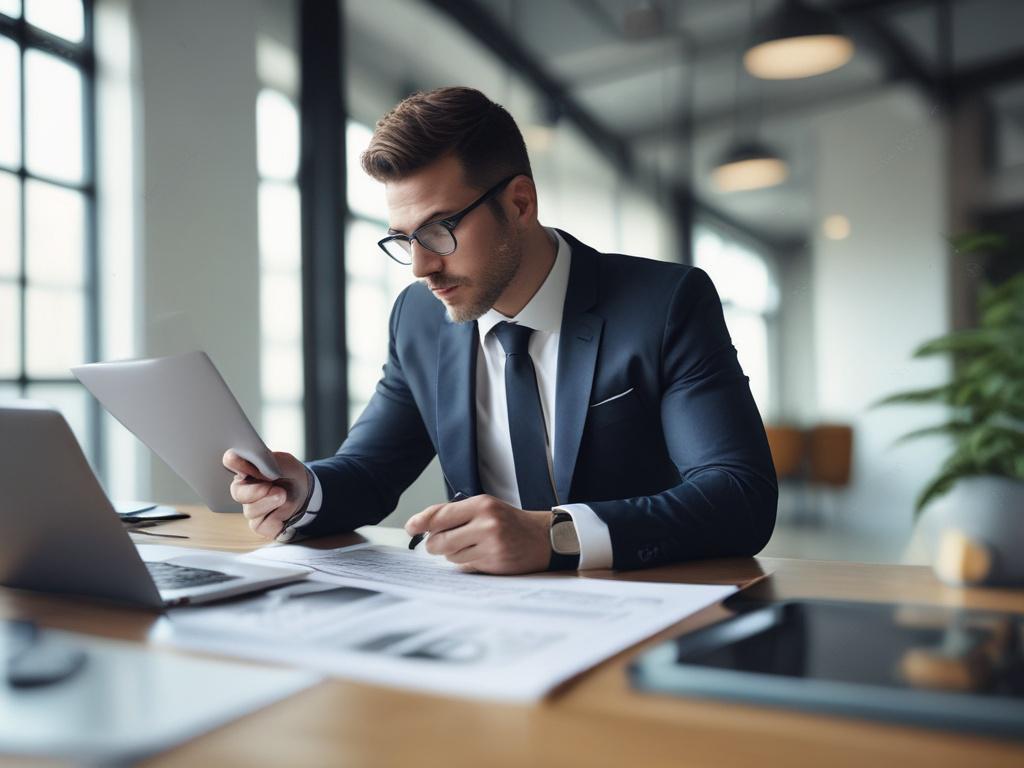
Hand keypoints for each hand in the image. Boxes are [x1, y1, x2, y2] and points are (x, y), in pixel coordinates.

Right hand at [223, 449, 310, 538]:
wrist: (305, 494)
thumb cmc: (291, 475)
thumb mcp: (286, 463)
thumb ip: (269, 461)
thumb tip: (250, 463)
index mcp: (245, 468)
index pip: (231, 461)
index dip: (236, 462)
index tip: (244, 465)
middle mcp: (243, 488)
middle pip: (237, 492)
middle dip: (257, 490)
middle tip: (274, 487)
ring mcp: (249, 507)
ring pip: (250, 510)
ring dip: (271, 502)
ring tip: (283, 495)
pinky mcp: (258, 524)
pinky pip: (261, 524)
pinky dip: (276, 517)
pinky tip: (282, 509)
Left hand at [405, 495, 550, 574]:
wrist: (543, 538)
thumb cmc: (510, 522)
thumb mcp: (486, 507)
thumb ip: (457, 514)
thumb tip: (423, 526)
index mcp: (482, 505)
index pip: (441, 514)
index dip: (421, 522)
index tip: (410, 528)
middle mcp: (486, 524)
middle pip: (439, 540)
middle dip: (434, 544)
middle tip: (439, 543)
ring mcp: (491, 545)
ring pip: (450, 556)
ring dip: (453, 554)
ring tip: (471, 546)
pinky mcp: (495, 563)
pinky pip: (465, 566)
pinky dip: (467, 562)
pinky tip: (481, 555)